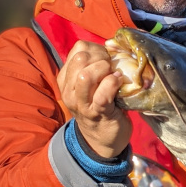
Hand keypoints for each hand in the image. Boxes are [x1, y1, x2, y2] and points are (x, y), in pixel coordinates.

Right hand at [56, 41, 130, 157]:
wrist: (101, 139)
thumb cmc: (99, 105)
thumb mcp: (89, 85)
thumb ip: (94, 67)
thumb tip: (112, 47)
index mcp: (66, 79)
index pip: (78, 49)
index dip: (96, 49)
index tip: (106, 58)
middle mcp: (69, 90)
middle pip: (81, 59)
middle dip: (102, 57)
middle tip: (111, 66)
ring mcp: (81, 103)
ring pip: (86, 76)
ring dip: (105, 70)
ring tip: (114, 74)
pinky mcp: (98, 112)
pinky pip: (102, 93)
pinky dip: (113, 84)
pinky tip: (119, 82)